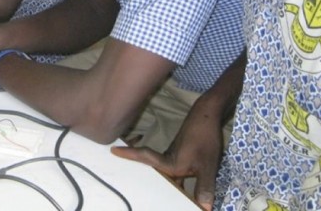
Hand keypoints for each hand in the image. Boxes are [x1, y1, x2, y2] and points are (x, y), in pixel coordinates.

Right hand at [110, 102, 224, 210]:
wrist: (207, 119)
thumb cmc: (205, 140)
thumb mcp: (208, 166)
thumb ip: (204, 187)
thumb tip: (205, 208)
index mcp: (170, 163)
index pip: (145, 157)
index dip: (129, 153)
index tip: (113, 149)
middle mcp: (167, 160)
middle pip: (151, 170)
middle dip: (141, 176)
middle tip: (125, 174)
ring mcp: (173, 157)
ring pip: (164, 173)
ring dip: (162, 184)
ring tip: (159, 198)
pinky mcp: (180, 156)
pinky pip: (173, 171)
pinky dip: (176, 183)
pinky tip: (183, 191)